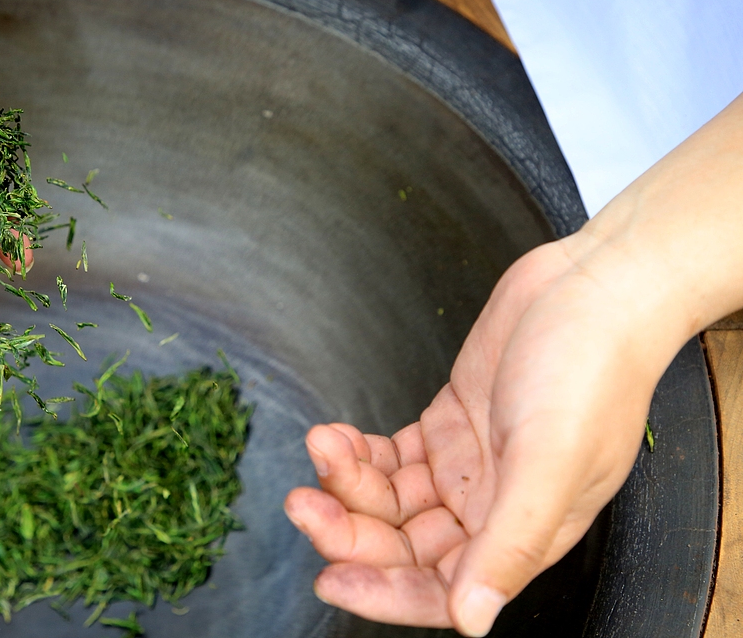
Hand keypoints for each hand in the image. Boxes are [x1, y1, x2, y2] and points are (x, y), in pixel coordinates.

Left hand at [284, 92, 742, 635]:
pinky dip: (359, 451)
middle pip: (403, 543)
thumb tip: (473, 621)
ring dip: (347, 481)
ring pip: (389, 499)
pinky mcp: (448, 424)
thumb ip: (510, 543)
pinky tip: (336, 436)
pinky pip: (391, 456)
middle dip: (349, 529)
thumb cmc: (591, 372)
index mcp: (520, 532)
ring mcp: (467, 466)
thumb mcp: (554, 461)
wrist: (592, 290)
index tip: (330, 580)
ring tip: (322, 445)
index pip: (441, 587)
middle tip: (302, 502)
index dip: (383, 592)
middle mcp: (489, 507)